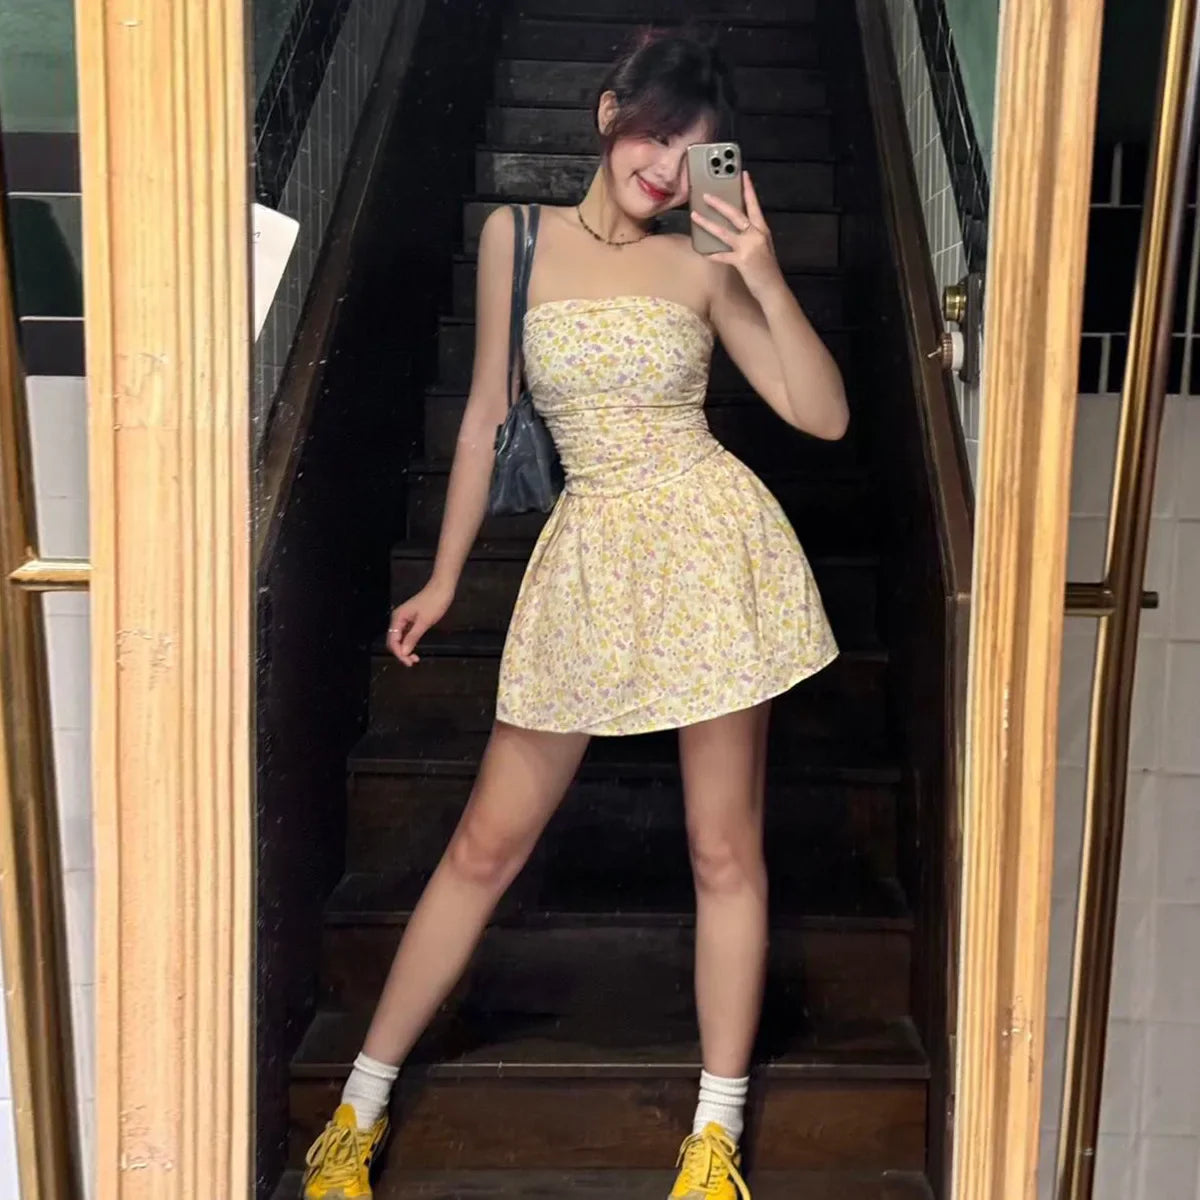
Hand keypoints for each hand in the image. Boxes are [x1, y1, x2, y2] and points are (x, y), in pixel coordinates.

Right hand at [386, 578, 453, 666]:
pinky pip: (406, 635)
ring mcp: (405, 619)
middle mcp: (398, 619)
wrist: (442, 588)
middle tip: (412, 662)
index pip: (392, 641)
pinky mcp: (412, 620)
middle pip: (394, 641)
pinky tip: (414, 649)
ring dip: (405, 649)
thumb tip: (403, 652)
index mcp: (398, 618)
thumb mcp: (424, 622)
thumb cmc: (434, 603)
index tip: (409, 663)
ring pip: (400, 639)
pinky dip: (409, 643)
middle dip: (401, 653)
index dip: (399, 653)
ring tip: (414, 658)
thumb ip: (412, 637)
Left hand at [690, 172, 782, 298]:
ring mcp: (748, 247)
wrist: (773, 288)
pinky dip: (711, 254)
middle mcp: (756, 235)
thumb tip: (734, 228)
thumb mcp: (763, 247)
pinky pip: (721, 256)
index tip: (743, 175)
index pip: (754, 205)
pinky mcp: (741, 261)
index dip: (748, 189)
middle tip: (706, 195)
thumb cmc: (767, 268)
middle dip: (719, 203)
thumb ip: (751, 236)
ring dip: (707, 223)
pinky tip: (702, 252)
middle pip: (735, 214)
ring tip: (694, 216)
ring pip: (724, 232)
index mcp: (762, 229)